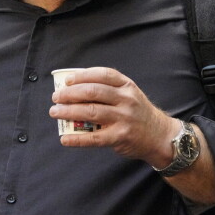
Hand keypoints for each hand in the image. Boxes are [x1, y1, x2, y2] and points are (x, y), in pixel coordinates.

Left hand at [49, 67, 180, 166]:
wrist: (159, 135)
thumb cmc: (137, 112)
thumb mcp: (129, 94)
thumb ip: (108, 90)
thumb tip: (74, 89)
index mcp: (127, 85)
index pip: (102, 75)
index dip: (82, 76)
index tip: (67, 80)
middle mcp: (126, 99)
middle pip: (93, 92)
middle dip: (70, 94)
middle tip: (56, 97)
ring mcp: (124, 118)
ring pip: (91, 112)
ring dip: (68, 112)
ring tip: (55, 112)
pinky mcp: (120, 137)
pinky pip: (94, 138)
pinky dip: (77, 139)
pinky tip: (65, 139)